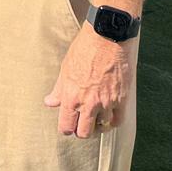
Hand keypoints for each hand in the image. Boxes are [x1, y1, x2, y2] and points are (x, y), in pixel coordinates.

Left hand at [44, 21, 131, 138]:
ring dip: (99, 123)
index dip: (67, 129)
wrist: (107, 37)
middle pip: (84, 133)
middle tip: (83, 123)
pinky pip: (118, 120)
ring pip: (102, 127)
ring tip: (97, 116)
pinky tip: (110, 115)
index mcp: (71, 97)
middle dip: (82, 130)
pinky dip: (113, 121)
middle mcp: (88, 104)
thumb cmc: (84, 49)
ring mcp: (106, 102)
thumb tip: (50, 103)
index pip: (66, 127)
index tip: (69, 125)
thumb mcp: (65, 69)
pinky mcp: (121, 99)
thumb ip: (58, 90)